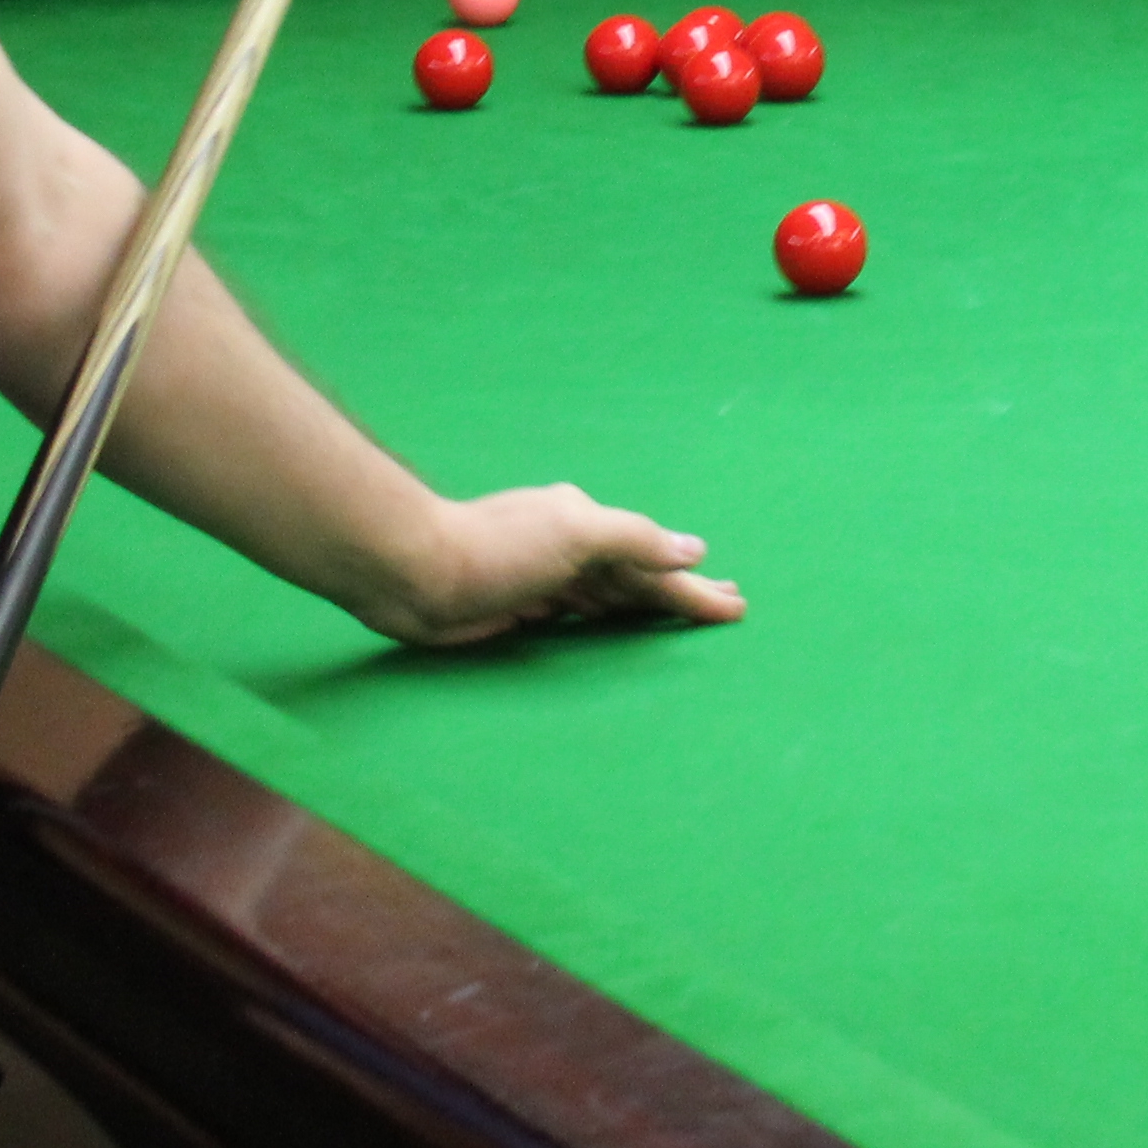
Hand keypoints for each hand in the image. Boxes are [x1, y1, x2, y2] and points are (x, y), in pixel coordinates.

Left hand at [369, 485, 744, 645]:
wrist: (413, 573)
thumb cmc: (498, 549)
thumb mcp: (576, 532)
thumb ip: (636, 539)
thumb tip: (694, 549)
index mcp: (587, 523)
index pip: (655, 561)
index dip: (695, 586)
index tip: (735, 604)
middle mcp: (570, 547)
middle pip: (638, 577)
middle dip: (681, 591)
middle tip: (724, 607)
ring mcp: (546, 578)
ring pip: (611, 596)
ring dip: (647, 604)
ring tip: (680, 616)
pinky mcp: (519, 608)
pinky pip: (580, 615)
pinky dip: (607, 618)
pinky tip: (616, 624)